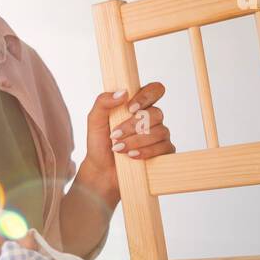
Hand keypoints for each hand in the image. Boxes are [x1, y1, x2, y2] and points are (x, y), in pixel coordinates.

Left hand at [83, 82, 175, 197]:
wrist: (101, 170)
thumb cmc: (99, 143)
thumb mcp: (94, 120)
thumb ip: (103, 102)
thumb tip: (123, 92)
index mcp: (138, 105)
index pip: (154, 90)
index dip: (146, 96)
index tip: (130, 108)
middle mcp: (152, 118)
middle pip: (157, 113)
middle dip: (134, 126)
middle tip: (115, 135)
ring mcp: (160, 135)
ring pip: (160, 131)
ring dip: (136, 141)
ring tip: (118, 149)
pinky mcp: (164, 152)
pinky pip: (164, 147)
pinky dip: (146, 152)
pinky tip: (132, 155)